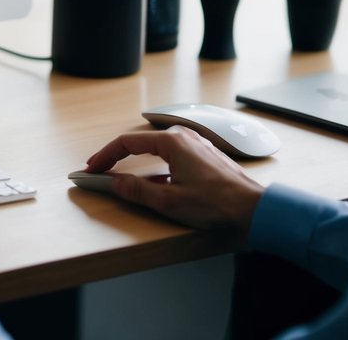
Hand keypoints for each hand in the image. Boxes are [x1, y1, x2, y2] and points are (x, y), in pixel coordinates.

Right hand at [85, 126, 264, 230]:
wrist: (255, 209)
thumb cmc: (218, 203)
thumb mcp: (169, 201)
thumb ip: (137, 191)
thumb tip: (113, 183)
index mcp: (172, 142)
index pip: (126, 143)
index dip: (105, 156)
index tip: (92, 168)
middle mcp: (183, 137)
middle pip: (139, 143)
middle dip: (117, 157)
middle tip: (100, 171)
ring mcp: (195, 144)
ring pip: (154, 149)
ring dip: (135, 161)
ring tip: (120, 175)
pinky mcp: (202, 155)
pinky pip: (170, 155)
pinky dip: (153, 165)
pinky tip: (151, 180)